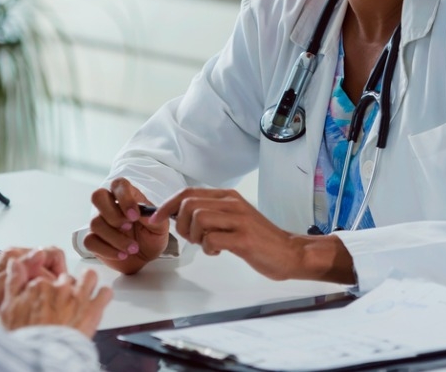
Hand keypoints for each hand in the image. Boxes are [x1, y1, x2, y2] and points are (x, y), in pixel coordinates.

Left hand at [0, 246, 67, 316]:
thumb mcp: (4, 282)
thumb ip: (23, 267)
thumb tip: (40, 254)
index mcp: (16, 255)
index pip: (51, 253)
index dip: (59, 270)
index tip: (61, 284)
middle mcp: (17, 259)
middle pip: (49, 262)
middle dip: (55, 278)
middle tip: (57, 293)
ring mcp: (17, 269)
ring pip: (44, 273)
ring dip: (48, 285)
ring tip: (48, 298)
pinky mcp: (16, 280)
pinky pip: (37, 281)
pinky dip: (40, 290)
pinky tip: (37, 301)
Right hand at [0, 263, 112, 337]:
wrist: (43, 356)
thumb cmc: (26, 337)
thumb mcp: (8, 308)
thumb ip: (13, 282)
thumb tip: (14, 262)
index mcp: (40, 285)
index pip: (47, 277)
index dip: (48, 288)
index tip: (47, 298)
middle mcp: (60, 287)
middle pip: (67, 278)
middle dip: (67, 288)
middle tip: (64, 302)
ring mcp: (78, 297)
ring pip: (89, 277)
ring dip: (88, 282)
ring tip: (86, 291)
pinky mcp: (93, 309)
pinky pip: (105, 293)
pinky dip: (103, 296)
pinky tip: (99, 300)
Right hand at [83, 178, 170, 274]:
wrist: (145, 258)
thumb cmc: (151, 238)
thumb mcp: (160, 228)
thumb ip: (154, 218)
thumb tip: (144, 213)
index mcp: (127, 197)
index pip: (119, 185)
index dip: (124, 198)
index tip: (135, 216)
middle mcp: (110, 206)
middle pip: (98, 196)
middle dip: (113, 214)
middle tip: (128, 227)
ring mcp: (99, 222)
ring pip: (95, 223)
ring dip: (116, 239)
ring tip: (133, 248)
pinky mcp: (93, 239)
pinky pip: (90, 241)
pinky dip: (107, 250)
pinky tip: (121, 255)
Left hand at [151, 187, 309, 280]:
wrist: (290, 252)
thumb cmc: (259, 239)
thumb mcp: (234, 219)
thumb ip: (211, 214)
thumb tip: (179, 216)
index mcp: (228, 197)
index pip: (188, 192)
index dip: (167, 205)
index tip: (155, 219)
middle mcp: (232, 203)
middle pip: (189, 204)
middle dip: (180, 225)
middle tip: (192, 239)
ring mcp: (239, 220)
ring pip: (198, 219)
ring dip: (194, 237)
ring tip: (207, 245)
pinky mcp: (244, 239)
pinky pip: (211, 239)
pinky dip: (208, 248)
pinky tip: (218, 252)